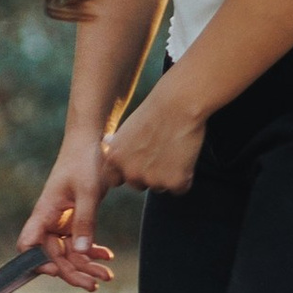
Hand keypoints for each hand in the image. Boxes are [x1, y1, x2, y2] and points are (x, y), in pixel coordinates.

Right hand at [22, 140, 112, 292]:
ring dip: (86, 265)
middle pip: (53, 256)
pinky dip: (92, 251)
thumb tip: (79, 253)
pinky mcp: (74, 218)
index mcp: (44, 212)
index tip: (57, 271)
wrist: (91, 140)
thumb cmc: (85, 160)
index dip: (38, 262)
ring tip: (107, 275)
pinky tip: (107, 256)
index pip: (29, 244)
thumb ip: (84, 221)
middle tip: (94, 285)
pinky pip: (80, 242)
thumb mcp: (88, 191)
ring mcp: (62, 220)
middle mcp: (49, 220)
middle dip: (72, 272)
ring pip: (69, 252)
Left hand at [101, 84, 204, 200]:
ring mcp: (153, 180)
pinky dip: (184, 176)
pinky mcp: (175, 182)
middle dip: (148, 174)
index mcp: (114, 160)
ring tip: (173, 148)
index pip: (114, 180)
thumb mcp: (125, 130)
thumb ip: (118, 146)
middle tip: (160, 150)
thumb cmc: (153, 112)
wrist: (178, 104)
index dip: (125, 172)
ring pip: (160, 186)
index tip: (135, 161)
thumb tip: (107, 144)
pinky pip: (180, 188)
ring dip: (166, 175)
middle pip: (138, 185)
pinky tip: (185, 155)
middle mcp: (130, 173)